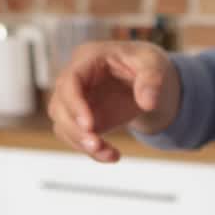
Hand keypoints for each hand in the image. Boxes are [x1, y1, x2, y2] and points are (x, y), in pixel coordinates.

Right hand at [48, 41, 180, 162]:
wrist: (149, 81)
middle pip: (59, 106)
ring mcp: (76, 101)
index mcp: (88, 58)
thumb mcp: (155, 64)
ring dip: (81, 144)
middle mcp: (75, 79)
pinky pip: (76, 138)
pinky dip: (92, 151)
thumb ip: (152, 79)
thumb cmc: (147, 64)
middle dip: (74, 130)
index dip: (75, 104)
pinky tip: (112, 156)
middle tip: (97, 146)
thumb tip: (148, 103)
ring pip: (63, 125)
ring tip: (110, 154)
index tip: (89, 126)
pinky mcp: (81, 120)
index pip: (70, 81)